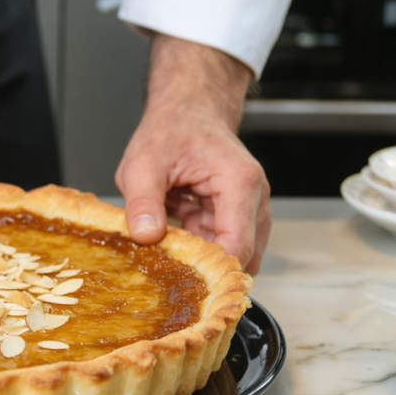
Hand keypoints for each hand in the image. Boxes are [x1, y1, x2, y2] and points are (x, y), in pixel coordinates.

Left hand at [115, 35, 270, 273]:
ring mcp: (246, 206)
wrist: (186, 109)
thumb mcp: (143, 164)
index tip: (188, 285)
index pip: (238, 244)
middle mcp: (252, 197)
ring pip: (232, 251)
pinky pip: (219, 241)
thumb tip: (146, 236)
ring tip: (170, 261)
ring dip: (202, 258)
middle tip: (175, 282)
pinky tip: (173, 247)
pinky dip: (197, 247)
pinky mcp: (232, 212)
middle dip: (210, 270)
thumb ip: (143, 201)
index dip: (215, 271)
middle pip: (243, 253)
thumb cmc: (172, 128)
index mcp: (239, 183)